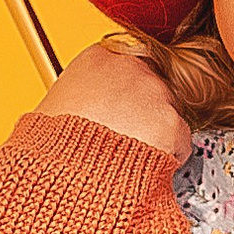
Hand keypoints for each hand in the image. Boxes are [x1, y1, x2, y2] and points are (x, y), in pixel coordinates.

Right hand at [29, 37, 190, 161]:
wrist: (64, 176)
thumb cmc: (52, 147)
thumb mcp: (55, 106)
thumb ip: (80, 96)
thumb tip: (84, 105)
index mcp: (97, 57)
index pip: (127, 66)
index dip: (126, 94)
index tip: (120, 108)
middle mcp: (129, 67)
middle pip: (153, 85)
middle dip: (144, 111)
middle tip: (125, 137)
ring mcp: (153, 92)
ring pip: (169, 111)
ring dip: (158, 133)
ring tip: (131, 154)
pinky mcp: (171, 123)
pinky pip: (181, 140)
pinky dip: (171, 155)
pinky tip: (144, 164)